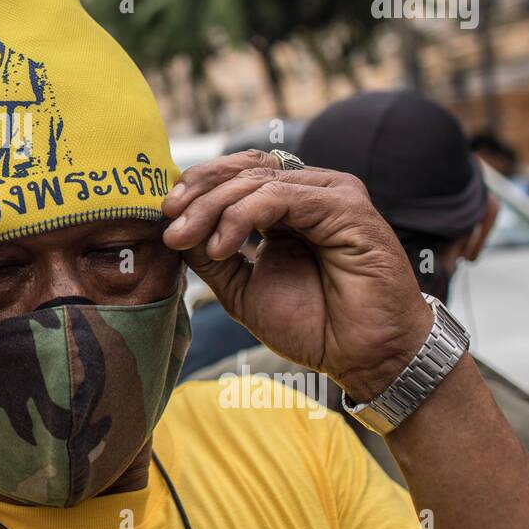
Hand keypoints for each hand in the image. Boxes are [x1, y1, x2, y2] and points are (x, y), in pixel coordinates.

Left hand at [162, 151, 431, 400]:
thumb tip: (171, 228)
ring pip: (257, 181)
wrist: (365, 358)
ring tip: (187, 239)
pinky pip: (281, 197)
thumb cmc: (315, 326)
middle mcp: (312, 192)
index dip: (198, 187)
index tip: (164, 215)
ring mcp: (332, 195)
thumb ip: (210, 256)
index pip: (238, 175)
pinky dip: (243, 216)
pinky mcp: (346, 206)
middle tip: (169, 223)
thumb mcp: (243, 288)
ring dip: (213, 208)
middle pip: (243, 171)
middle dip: (198, 195)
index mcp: (290, 206)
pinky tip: (222, 245)